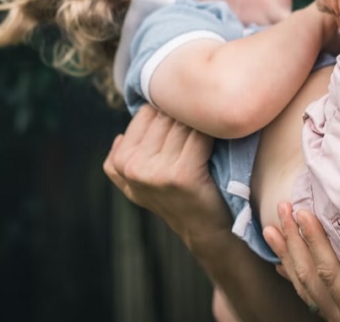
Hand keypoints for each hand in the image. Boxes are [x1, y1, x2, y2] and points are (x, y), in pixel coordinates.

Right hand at [103, 105, 230, 244]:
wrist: (202, 228)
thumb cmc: (174, 197)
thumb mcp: (136, 184)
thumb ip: (121, 161)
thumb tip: (119, 136)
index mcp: (120, 162)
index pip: (146, 112)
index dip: (170, 111)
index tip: (186, 121)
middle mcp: (133, 166)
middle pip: (164, 116)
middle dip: (186, 115)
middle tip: (204, 121)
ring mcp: (156, 171)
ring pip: (182, 123)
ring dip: (201, 121)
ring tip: (212, 128)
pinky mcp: (182, 174)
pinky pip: (200, 135)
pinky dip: (214, 132)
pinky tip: (220, 137)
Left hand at [264, 203, 339, 321]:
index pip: (330, 275)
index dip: (315, 242)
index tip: (303, 213)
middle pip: (311, 277)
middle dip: (294, 241)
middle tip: (282, 208)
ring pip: (306, 286)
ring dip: (288, 255)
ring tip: (272, 228)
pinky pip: (312, 295)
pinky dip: (295, 276)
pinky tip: (285, 264)